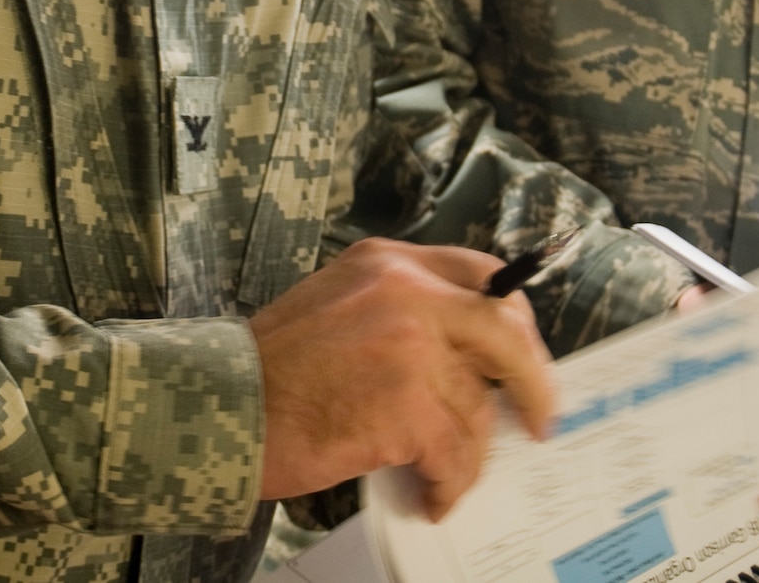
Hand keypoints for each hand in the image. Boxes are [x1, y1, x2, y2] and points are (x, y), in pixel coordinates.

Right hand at [249, 238, 554, 519]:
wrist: (221, 406)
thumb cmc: (270, 368)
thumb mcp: (338, 303)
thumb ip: (399, 310)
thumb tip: (462, 358)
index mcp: (389, 263)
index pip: (483, 274)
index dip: (514, 320)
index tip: (524, 354)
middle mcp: (406, 292)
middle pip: (505, 333)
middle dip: (532, 382)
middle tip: (537, 420)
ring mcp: (410, 348)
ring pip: (477, 407)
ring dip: (470, 453)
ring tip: (446, 476)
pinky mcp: (405, 406)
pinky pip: (455, 454)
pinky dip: (449, 483)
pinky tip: (431, 496)